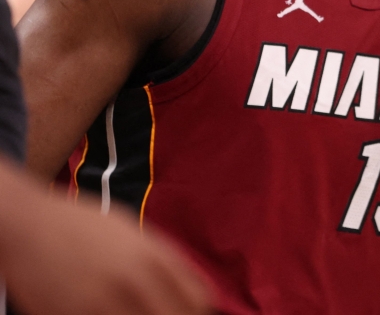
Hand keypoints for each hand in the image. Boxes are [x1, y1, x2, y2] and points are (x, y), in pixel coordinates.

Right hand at [0, 172, 210, 313]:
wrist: (27, 226)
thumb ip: (166, 260)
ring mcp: (106, 302)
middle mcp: (137, 280)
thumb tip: (199, 289)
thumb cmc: (80, 228)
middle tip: (156, 314)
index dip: (197, 313)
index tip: (185, 313)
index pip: (198, 300)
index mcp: (155, 258)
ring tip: (129, 312)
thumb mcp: (133, 233)